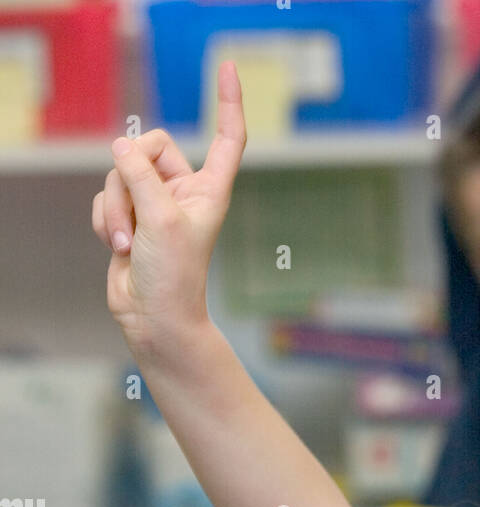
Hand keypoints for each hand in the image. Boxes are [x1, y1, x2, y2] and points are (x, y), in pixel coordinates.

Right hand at [92, 61, 246, 353]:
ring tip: (129, 242)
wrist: (154, 318)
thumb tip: (120, 148)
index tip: (226, 68)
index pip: (227, 138)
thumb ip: (140, 175)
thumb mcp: (161, 217)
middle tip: (138, 212)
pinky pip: (105, 198)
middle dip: (133, 177)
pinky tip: (119, 247)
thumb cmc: (174, 275)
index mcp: (210, 189)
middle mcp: (184, 192)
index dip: (227, 103)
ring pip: (120, 175)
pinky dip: (105, 220)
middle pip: (150, 148)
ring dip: (116, 208)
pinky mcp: (129, 218)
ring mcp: (154, 204)